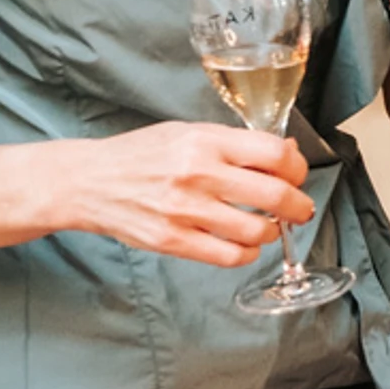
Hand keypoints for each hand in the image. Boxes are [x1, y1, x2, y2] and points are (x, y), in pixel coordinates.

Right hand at [50, 122, 312, 268]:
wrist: (88, 180)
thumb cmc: (141, 153)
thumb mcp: (188, 132)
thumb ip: (234, 143)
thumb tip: (286, 155)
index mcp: (206, 141)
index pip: (274, 153)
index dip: (297, 167)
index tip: (297, 174)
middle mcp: (198, 174)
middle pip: (273, 194)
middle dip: (298, 205)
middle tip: (301, 208)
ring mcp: (184, 210)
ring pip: (255, 230)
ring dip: (272, 231)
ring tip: (269, 226)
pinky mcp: (171, 241)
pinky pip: (228, 256)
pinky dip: (247, 253)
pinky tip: (246, 245)